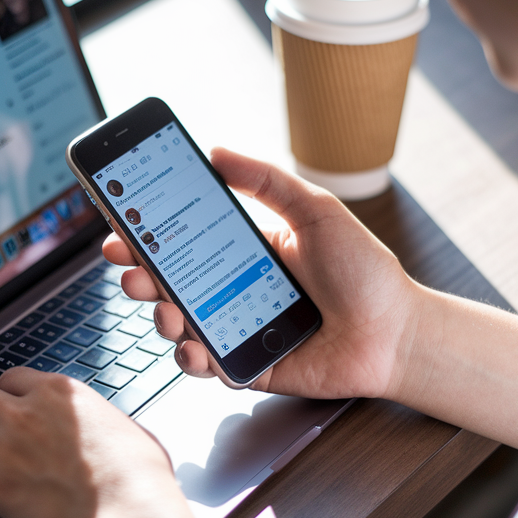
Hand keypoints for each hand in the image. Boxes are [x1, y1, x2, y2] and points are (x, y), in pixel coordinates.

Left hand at [0, 367, 185, 517]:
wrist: (130, 514)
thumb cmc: (139, 474)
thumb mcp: (125, 425)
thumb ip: (98, 418)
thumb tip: (102, 427)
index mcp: (58, 393)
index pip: (10, 377)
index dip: (8, 394)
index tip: (10, 407)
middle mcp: (25, 414)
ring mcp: (5, 450)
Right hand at [105, 147, 419, 400]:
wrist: (395, 332)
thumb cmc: (364, 272)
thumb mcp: (315, 210)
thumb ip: (266, 180)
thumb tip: (217, 150)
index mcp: (246, 251)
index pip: (185, 240)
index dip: (149, 235)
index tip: (122, 225)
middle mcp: (235, 290)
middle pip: (171, 284)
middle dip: (140, 276)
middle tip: (129, 270)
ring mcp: (238, 330)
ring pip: (180, 326)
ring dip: (161, 316)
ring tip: (164, 308)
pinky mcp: (248, 368)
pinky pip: (207, 366)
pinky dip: (191, 358)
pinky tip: (193, 345)